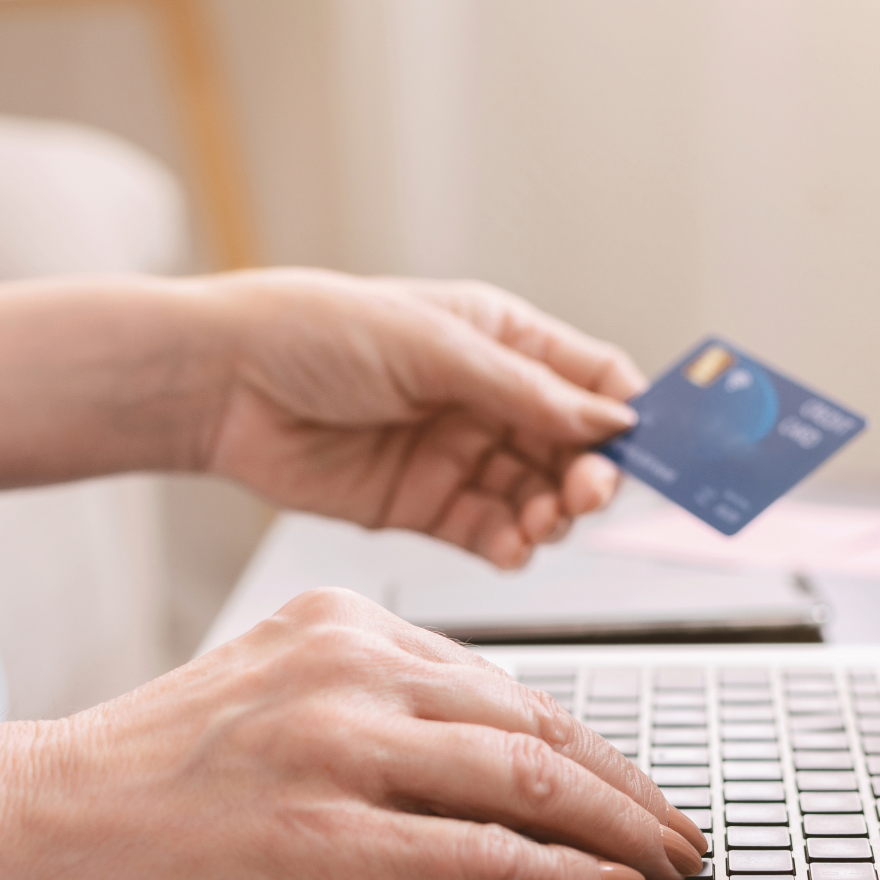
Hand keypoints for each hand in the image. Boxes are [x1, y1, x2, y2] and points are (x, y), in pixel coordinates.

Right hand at [0, 589, 704, 879]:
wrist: (34, 814)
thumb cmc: (149, 772)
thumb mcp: (273, 692)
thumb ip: (375, 703)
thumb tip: (487, 756)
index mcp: (344, 627)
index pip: (508, 689)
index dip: (593, 748)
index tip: (638, 789)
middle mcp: (350, 671)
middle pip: (535, 729)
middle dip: (627, 791)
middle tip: (681, 833)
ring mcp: (335, 749)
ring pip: (523, 782)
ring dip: (614, 832)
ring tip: (662, 867)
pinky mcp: (317, 835)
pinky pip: (474, 854)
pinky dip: (552, 876)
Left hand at [196, 269, 645, 568]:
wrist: (225, 383)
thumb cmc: (317, 332)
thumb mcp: (434, 348)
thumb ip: (523, 391)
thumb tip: (608, 423)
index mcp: (501, 340)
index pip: (593, 381)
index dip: (630, 416)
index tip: (654, 451)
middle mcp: (488, 399)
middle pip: (574, 449)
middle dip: (590, 476)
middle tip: (584, 496)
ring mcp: (457, 454)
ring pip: (536, 497)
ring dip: (550, 516)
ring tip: (538, 524)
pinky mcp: (423, 505)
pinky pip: (487, 532)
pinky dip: (509, 546)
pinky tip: (509, 548)